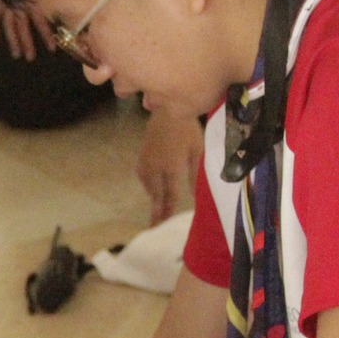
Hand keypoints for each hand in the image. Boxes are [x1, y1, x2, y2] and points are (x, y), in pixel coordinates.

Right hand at [0, 0, 53, 60]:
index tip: (52, 49)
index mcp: (32, 2)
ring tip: (16, 55)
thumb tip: (63, 13)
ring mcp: (6, 5)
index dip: (46, 35)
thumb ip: (50, 0)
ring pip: (8, 26)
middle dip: (27, 43)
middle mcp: (18, 6)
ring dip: (12, 41)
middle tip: (30, 58)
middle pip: (23, 28)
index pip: (40, 21)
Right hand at [137, 108, 202, 224]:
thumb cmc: (187, 129)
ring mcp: (146, 163)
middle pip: (156, 195)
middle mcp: (156, 169)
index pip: (170, 196)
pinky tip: (152, 189)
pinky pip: (143, 178)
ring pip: (148, 187)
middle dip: (156, 211)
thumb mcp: (197, 151)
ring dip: (153, 198)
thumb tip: (195, 195)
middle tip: (154, 227)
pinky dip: (148, 186)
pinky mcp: (141, 157)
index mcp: (171, 168)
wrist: (165, 110)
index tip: (164, 225)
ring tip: (157, 210)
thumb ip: (195, 175)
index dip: (168, 211)